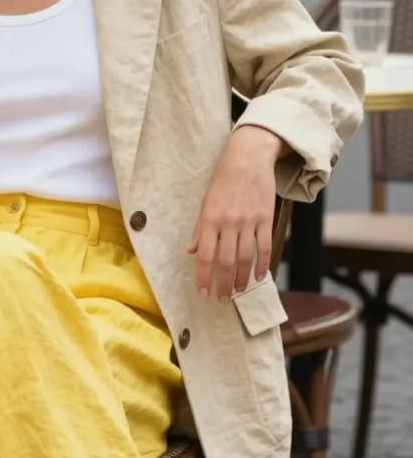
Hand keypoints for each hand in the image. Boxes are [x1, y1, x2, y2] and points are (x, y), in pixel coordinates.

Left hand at [187, 126, 285, 300]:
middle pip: (226, 262)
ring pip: (246, 258)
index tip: (203, 294)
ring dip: (241, 279)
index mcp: (210, 219)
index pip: (205, 256)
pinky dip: (263, 264)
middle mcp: (229, 223)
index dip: (204, 278)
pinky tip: (260, 276)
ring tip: (238, 292)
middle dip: (223, 285)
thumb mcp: (205, 202)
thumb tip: (192, 252)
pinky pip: (265, 247)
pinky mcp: (266, 218)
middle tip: (222, 300)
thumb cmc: (223, 181)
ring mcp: (249, 221)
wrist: (248, 158)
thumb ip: (199, 229)